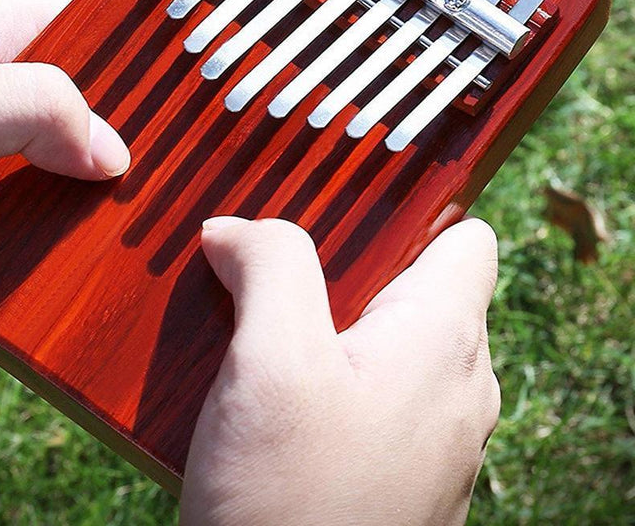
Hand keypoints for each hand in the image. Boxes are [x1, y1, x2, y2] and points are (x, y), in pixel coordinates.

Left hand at [0, 0, 129, 319]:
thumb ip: (25, 111)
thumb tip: (114, 153)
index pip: (86, 17)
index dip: (141, 49)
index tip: (195, 91)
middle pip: (79, 95)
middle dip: (110, 142)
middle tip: (150, 182)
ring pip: (55, 157)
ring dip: (64, 203)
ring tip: (83, 239)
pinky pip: (19, 205)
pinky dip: (20, 240)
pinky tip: (2, 269)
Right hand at [182, 217, 499, 525]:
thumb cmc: (290, 500)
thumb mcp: (273, 357)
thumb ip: (271, 264)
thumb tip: (238, 229)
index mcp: (445, 341)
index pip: (465, 237)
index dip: (410, 210)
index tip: (342, 206)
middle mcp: (456, 387)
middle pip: (412, 285)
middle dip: (340, 265)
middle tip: (272, 263)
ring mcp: (430, 437)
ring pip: (383, 341)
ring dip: (321, 321)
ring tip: (255, 320)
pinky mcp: (395, 472)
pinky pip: (368, 394)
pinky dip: (321, 373)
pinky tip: (262, 389)